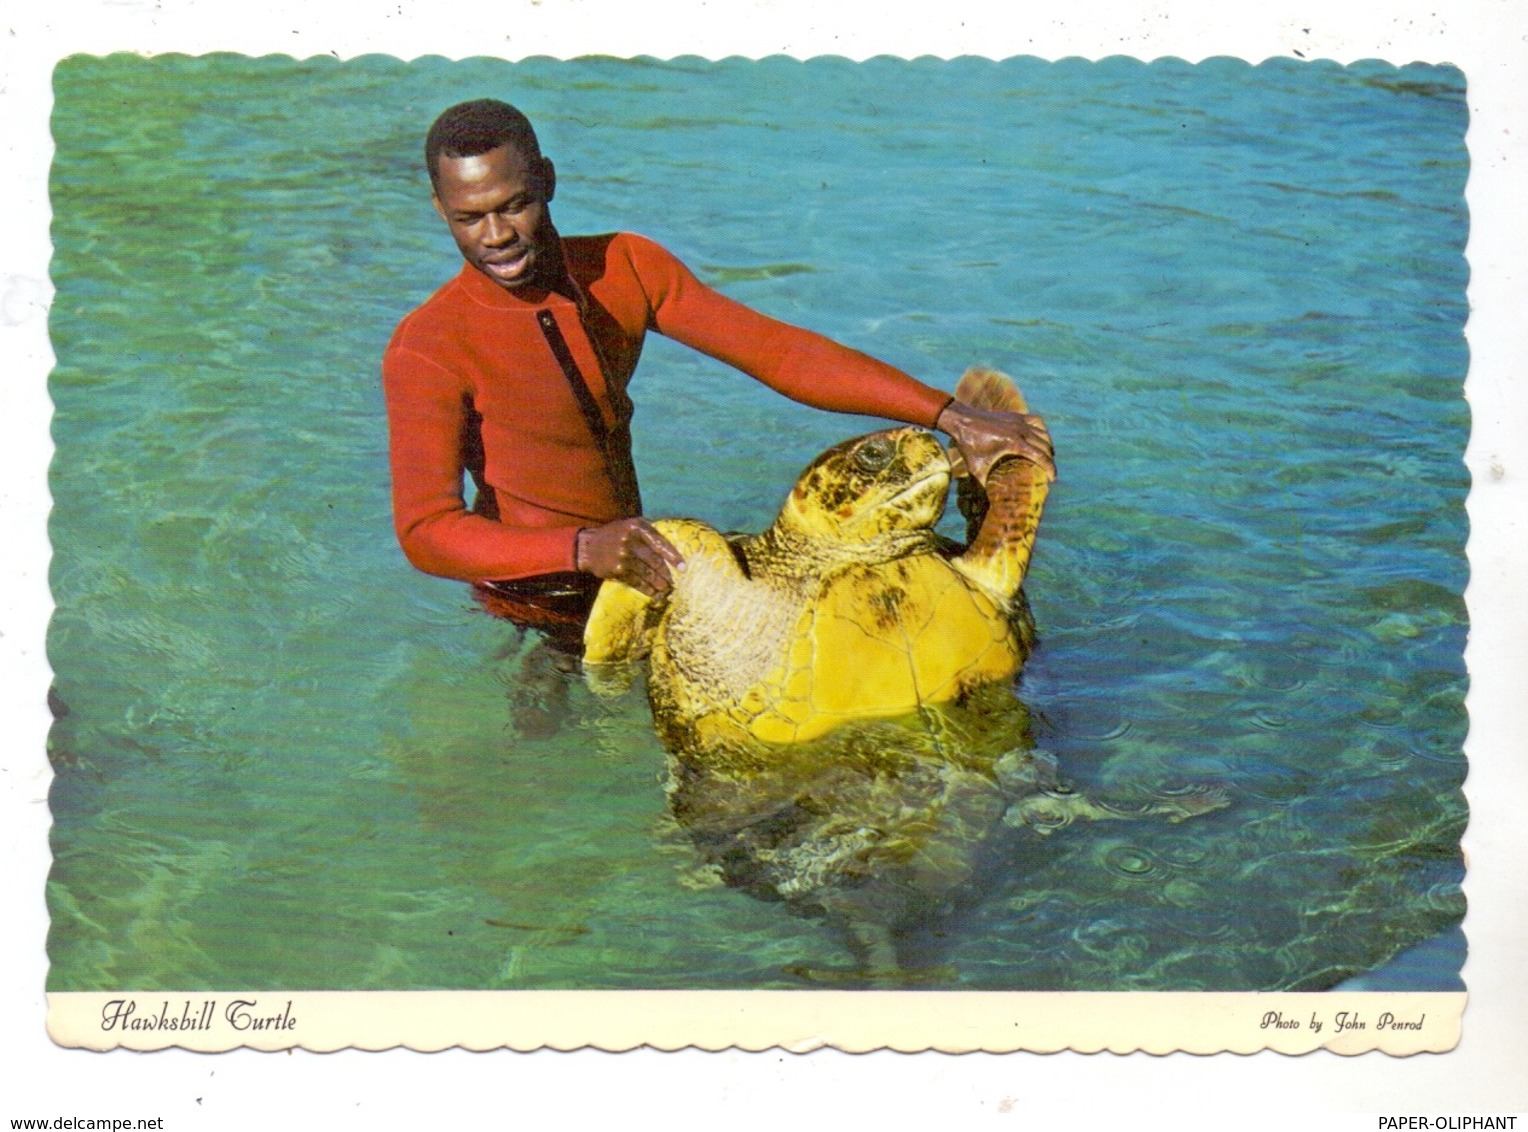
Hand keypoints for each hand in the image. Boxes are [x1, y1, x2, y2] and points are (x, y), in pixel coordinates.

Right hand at [575, 517, 685, 597]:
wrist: (588, 546)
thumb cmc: (614, 535)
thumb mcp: (630, 526)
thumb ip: (649, 533)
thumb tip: (671, 550)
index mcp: (637, 527)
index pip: (660, 543)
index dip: (673, 557)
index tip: (683, 568)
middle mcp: (630, 541)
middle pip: (655, 561)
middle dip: (666, 574)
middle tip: (673, 582)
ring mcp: (623, 556)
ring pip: (648, 574)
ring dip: (659, 584)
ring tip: (665, 588)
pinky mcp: (617, 570)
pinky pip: (637, 582)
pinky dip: (647, 589)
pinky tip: (653, 593)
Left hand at [936, 400, 1055, 484]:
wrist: (961, 421)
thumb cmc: (968, 445)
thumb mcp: (976, 468)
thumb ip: (985, 485)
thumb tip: (989, 503)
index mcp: (1013, 442)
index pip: (1040, 456)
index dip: (1050, 468)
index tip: (1053, 479)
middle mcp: (1020, 429)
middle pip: (1045, 445)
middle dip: (1049, 460)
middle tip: (1048, 473)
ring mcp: (1019, 420)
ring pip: (1043, 433)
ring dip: (1048, 446)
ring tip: (1047, 458)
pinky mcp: (1016, 415)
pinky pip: (1037, 421)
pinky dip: (1042, 431)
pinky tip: (1041, 439)